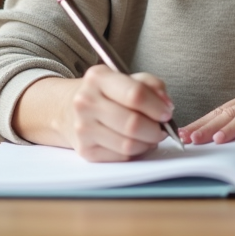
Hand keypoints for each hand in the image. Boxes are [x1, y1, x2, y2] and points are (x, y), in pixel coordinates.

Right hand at [58, 66, 175, 161]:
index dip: (157, 106)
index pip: (135, 94)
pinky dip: (135, 152)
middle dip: (155, 130)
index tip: (167, 112)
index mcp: (98, 78)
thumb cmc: (103, 93)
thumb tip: (166, 104)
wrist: (67, 109)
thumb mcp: (125, 77)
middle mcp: (86, 102)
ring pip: (128, 145)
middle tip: (162, 128)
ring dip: (147, 143)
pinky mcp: (85, 151)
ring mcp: (83, 128)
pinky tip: (135, 142)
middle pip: (132, 124)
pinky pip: (121, 157)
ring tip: (150, 136)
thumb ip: (150, 85)